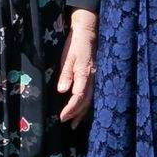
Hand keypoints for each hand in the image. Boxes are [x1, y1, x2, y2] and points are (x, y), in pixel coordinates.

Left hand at [56, 8, 96, 124]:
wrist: (87, 32)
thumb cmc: (75, 43)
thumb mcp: (67, 57)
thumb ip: (66, 74)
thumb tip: (63, 91)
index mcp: (84, 73)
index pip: (78, 96)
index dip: (71, 108)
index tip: (61, 117)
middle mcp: (92, 78)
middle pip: (86, 101)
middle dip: (76, 113)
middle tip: (66, 123)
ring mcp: (94, 78)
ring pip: (90, 99)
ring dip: (82, 112)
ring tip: (74, 124)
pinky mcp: (93, 77)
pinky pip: (91, 94)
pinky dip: (86, 105)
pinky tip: (81, 111)